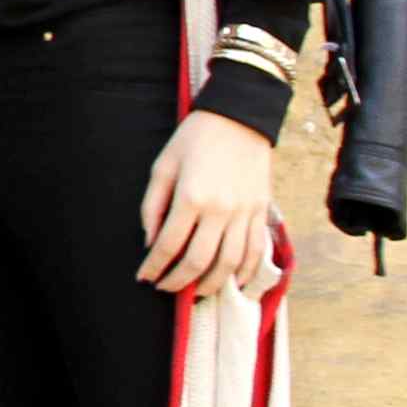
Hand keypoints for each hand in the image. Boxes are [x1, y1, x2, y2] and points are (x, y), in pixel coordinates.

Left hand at [137, 109, 281, 298]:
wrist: (240, 116)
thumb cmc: (195, 138)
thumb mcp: (164, 165)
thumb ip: (153, 205)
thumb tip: (151, 241)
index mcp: (191, 197)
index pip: (168, 245)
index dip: (154, 267)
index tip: (144, 278)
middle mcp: (220, 210)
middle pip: (198, 262)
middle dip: (177, 282)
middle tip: (165, 288)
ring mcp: (244, 213)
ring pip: (229, 264)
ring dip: (210, 284)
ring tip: (194, 290)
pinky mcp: (261, 211)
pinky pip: (256, 252)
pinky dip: (245, 274)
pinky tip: (233, 284)